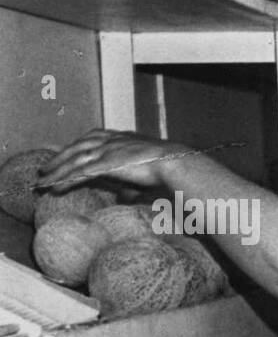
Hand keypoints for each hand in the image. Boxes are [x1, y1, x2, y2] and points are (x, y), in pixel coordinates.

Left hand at [37, 129, 193, 193]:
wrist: (175, 164)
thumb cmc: (168, 169)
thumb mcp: (147, 173)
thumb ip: (131, 184)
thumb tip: (123, 198)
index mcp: (122, 138)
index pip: (92, 138)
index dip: (78, 146)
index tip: (67, 152)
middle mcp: (111, 141)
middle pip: (77, 147)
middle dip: (60, 157)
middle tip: (46, 168)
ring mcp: (107, 151)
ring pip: (74, 160)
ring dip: (57, 170)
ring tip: (43, 181)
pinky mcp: (105, 165)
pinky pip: (79, 173)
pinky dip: (65, 180)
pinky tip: (54, 188)